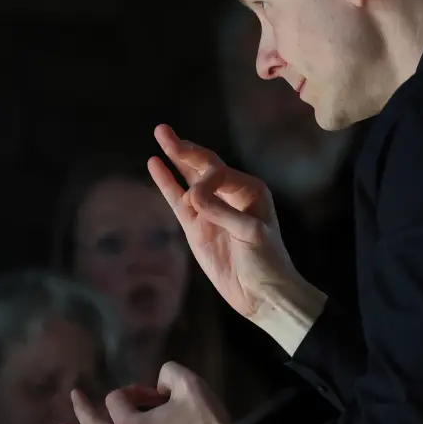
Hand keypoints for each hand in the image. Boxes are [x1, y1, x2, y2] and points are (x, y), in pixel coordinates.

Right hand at [147, 123, 297, 321]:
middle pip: (203, 165)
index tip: (196, 203)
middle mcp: (229, 195)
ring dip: (175, 158)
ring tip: (160, 134)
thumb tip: (192, 197)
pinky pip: (177, 200)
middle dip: (184, 149)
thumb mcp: (251, 233)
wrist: (261, 293)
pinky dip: (167, 183)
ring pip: (189, 178)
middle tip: (163, 130)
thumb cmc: (267, 260)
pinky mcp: (196, 227)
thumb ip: (222, 212)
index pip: (217, 172)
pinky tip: (155, 164)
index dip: (202, 182)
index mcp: (249, 190)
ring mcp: (210, 210)